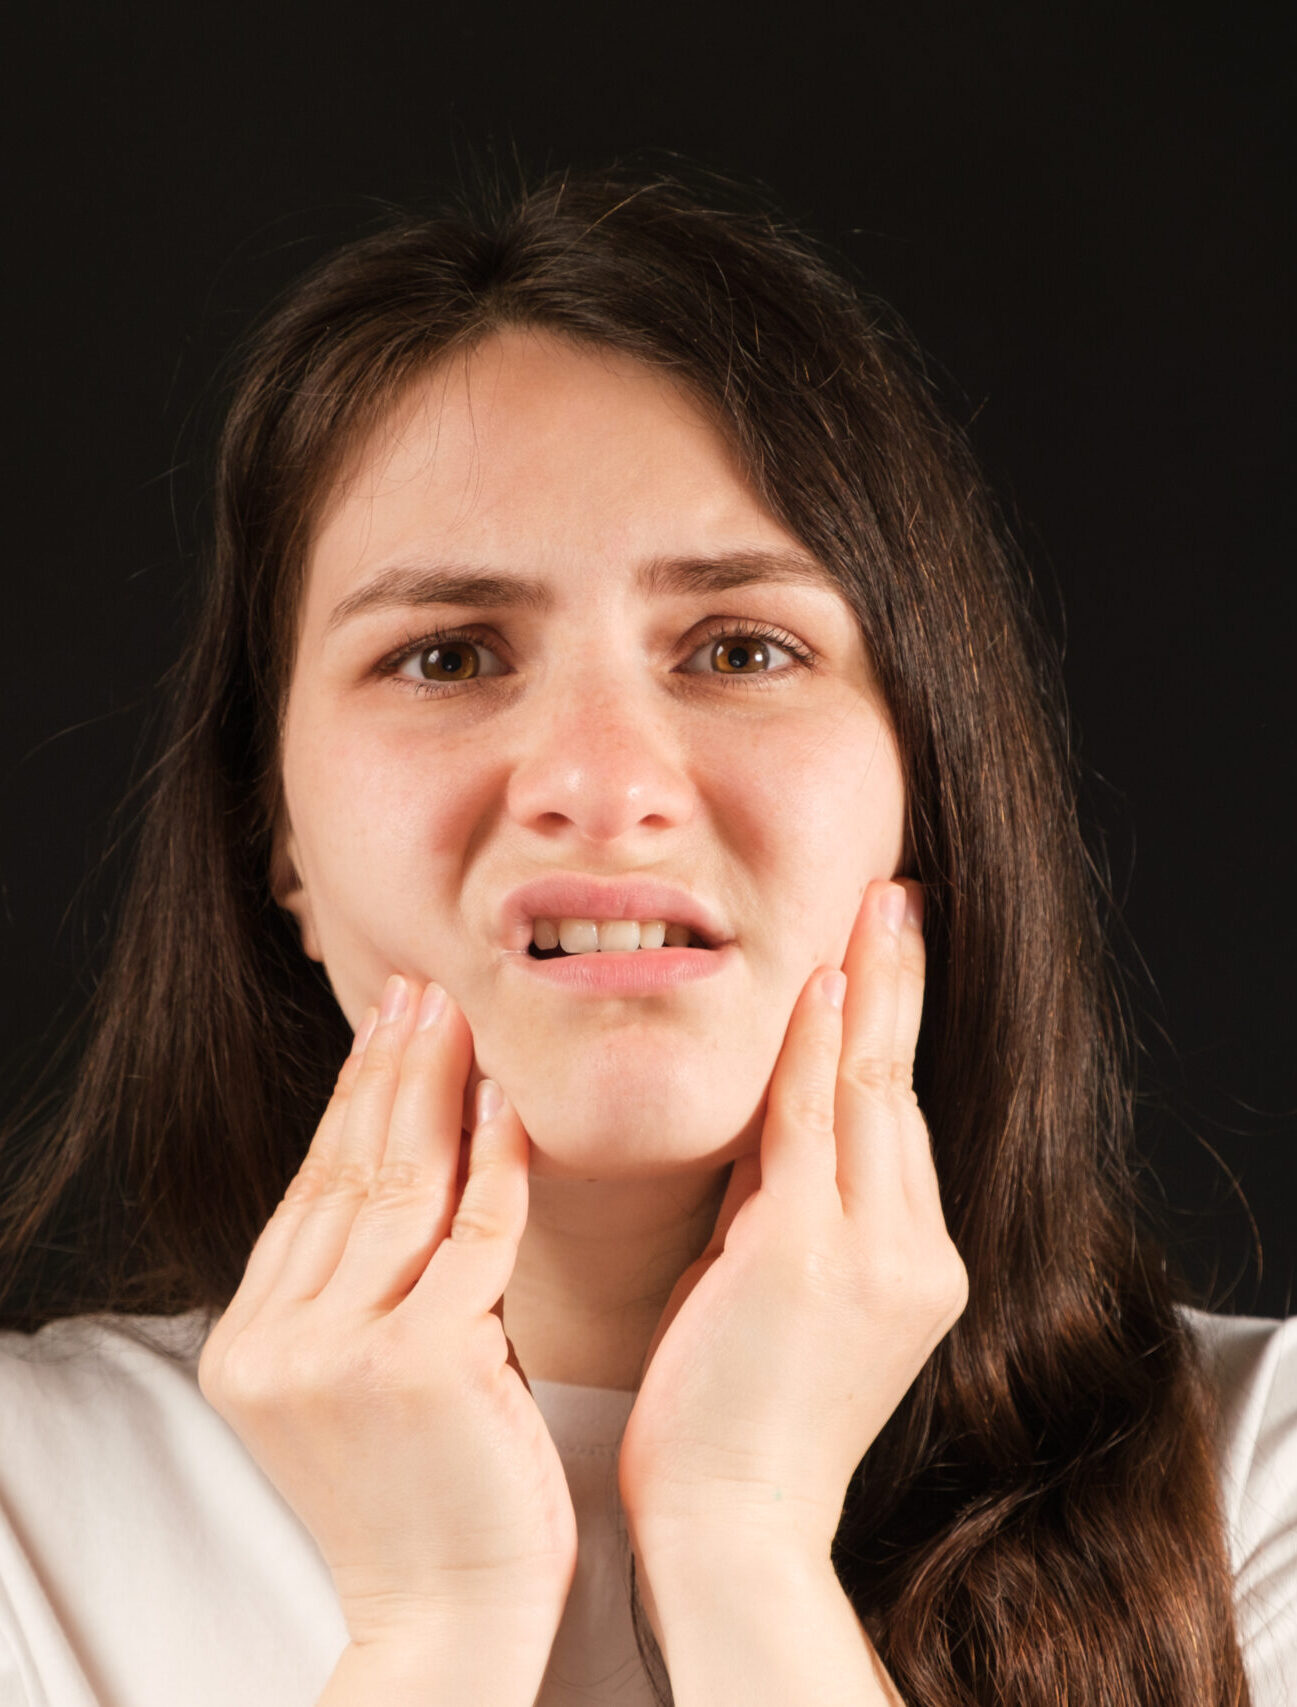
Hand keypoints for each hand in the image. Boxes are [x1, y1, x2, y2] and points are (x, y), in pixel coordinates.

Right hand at [198, 975, 577, 1652]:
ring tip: (454, 1017)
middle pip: (346, 1172)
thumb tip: (407, 1167)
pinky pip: (474, 1232)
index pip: (311, 1193)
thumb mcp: (364, 1382)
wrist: (447, 1621)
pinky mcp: (422, 1361)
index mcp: (255, 1341)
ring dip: (433, 1088)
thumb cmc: (431, 1498)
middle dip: (386, 1071)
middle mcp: (281, 1339)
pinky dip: (496, 1160)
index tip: (383, 1032)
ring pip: (400, 1186)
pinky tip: (509, 1101)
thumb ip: (365, 1288)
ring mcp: (344, 1350)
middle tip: (415, 992)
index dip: (349, 1103)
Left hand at [618, 878, 966, 1566]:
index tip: (882, 959)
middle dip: (897, 986)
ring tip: (877, 909)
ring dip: (870, 990)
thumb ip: (779, 1204)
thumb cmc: (731, 1414)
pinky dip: (813, 1051)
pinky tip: (823, 983)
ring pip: (869, 1092)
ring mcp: (873, 1256)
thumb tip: (763, 1123)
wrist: (732, 1526)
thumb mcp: (771, 1291)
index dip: (887, 1032)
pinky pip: (808, 1128)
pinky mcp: (812, 1260)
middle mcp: (912, 1253)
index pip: (893, 1122)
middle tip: (897, 899)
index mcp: (910, 1266)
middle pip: (898, 1089)